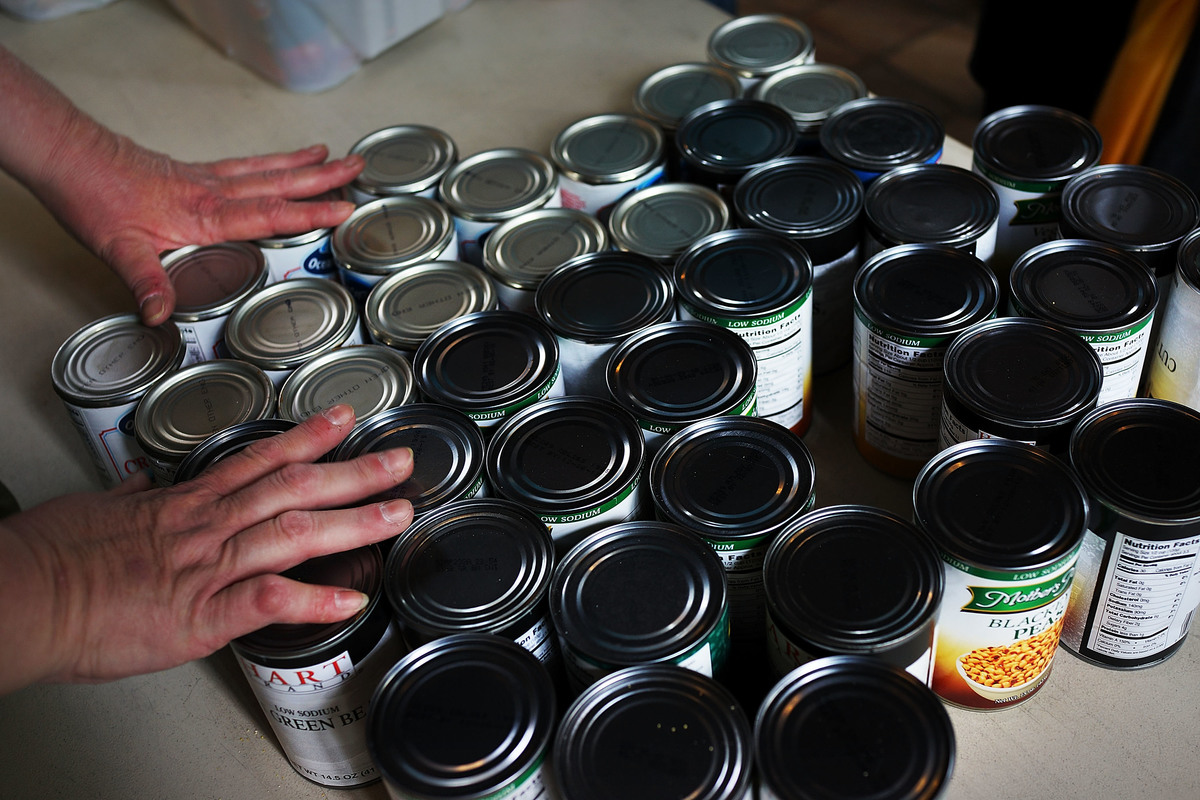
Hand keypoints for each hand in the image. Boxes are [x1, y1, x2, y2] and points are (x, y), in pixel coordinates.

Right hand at [0, 404, 412, 693]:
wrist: (24, 598)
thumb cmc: (54, 558)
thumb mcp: (96, 511)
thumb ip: (132, 499)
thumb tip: (142, 484)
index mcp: (188, 504)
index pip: (261, 459)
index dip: (308, 438)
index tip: (343, 418)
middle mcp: (208, 527)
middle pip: (295, 488)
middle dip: (354, 473)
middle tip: (401, 462)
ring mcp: (209, 568)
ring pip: (295, 532)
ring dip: (354, 523)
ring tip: (399, 514)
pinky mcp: (201, 616)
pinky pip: (268, 602)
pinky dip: (313, 601)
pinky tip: (350, 601)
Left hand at [41, 136, 363, 325]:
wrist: (70, 158)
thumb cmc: (93, 197)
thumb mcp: (117, 249)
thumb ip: (146, 282)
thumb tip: (161, 316)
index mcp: (204, 214)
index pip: (269, 213)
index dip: (309, 213)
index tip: (345, 209)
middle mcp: (212, 192)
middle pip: (278, 183)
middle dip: (322, 177)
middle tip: (358, 167)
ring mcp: (205, 179)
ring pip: (266, 170)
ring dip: (304, 165)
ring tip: (336, 157)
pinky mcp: (194, 173)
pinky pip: (245, 166)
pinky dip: (271, 162)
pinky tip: (282, 161)